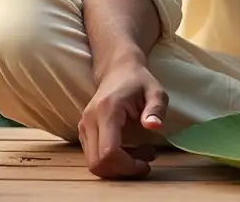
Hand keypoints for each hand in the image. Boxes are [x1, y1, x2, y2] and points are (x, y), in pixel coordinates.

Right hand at [79, 61, 168, 178]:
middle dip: (123, 170)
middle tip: (145, 161)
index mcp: (107, 111)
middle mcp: (89, 120)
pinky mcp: (83, 132)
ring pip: (94, 163)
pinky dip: (111, 162)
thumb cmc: (139, 81)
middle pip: (98, 163)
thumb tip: (154, 126)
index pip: (109, 152)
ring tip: (141, 154)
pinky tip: (129, 151)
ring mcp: (83, 127)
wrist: (117, 69)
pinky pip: (93, 157)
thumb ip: (156, 108)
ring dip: (117, 168)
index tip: (147, 164)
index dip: (127, 166)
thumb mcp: (156, 91)